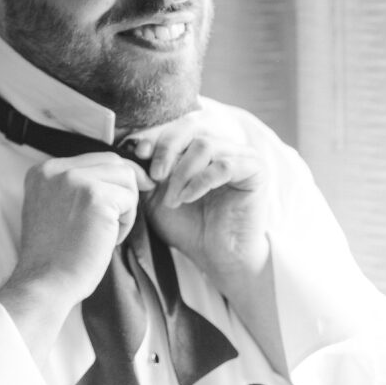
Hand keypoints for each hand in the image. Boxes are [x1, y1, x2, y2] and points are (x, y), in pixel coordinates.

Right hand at [7, 153, 153, 306]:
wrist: (45, 283)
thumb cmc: (55, 257)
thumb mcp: (54, 209)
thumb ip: (76, 188)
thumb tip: (122, 173)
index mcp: (43, 171)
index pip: (94, 159)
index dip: (112, 182)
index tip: (114, 207)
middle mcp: (56, 169)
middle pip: (113, 162)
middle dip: (123, 191)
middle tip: (117, 222)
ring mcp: (75, 180)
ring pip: (126, 177)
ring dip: (125, 207)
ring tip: (106, 233)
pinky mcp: (96, 196)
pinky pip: (130, 199)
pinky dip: (126, 223)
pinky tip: (108, 240)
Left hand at [129, 109, 268, 287]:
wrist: (216, 257)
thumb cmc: (188, 227)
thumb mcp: (156, 196)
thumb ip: (147, 172)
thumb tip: (130, 149)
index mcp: (198, 147)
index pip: (176, 126)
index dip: (156, 135)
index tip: (138, 153)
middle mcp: (221, 145)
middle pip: (190, 128)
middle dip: (166, 149)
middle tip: (155, 176)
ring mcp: (240, 156)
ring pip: (205, 145)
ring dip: (182, 173)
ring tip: (174, 199)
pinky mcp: (255, 170)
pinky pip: (224, 165)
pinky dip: (201, 181)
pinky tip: (188, 198)